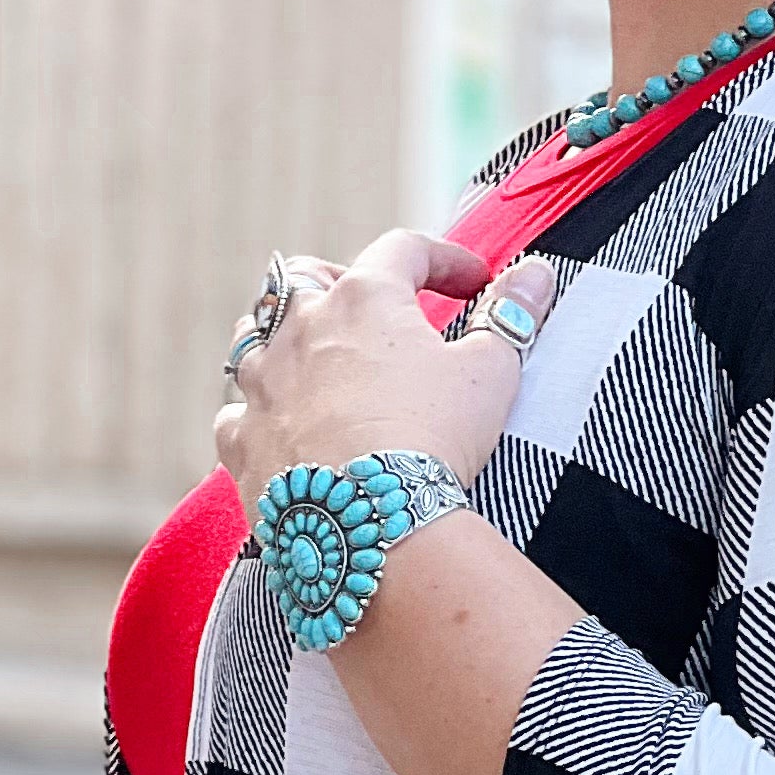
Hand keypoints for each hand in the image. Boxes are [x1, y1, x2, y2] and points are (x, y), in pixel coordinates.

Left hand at [213, 231, 564, 505]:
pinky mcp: (241, 439)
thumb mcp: (491, 373)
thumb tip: (537, 275)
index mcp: (364, 298)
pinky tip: (284, 429)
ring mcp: (261, 382)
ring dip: (284, 342)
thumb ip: (512, 318)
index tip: (475, 282)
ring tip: (316, 363)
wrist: (373, 523)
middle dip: (338, 283)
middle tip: (370, 309)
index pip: (404, 250)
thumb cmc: (435, 438)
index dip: (445, 259)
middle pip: (306, 278)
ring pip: (254, 339)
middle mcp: (298, 326)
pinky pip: (237, 414)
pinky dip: (259, 415)